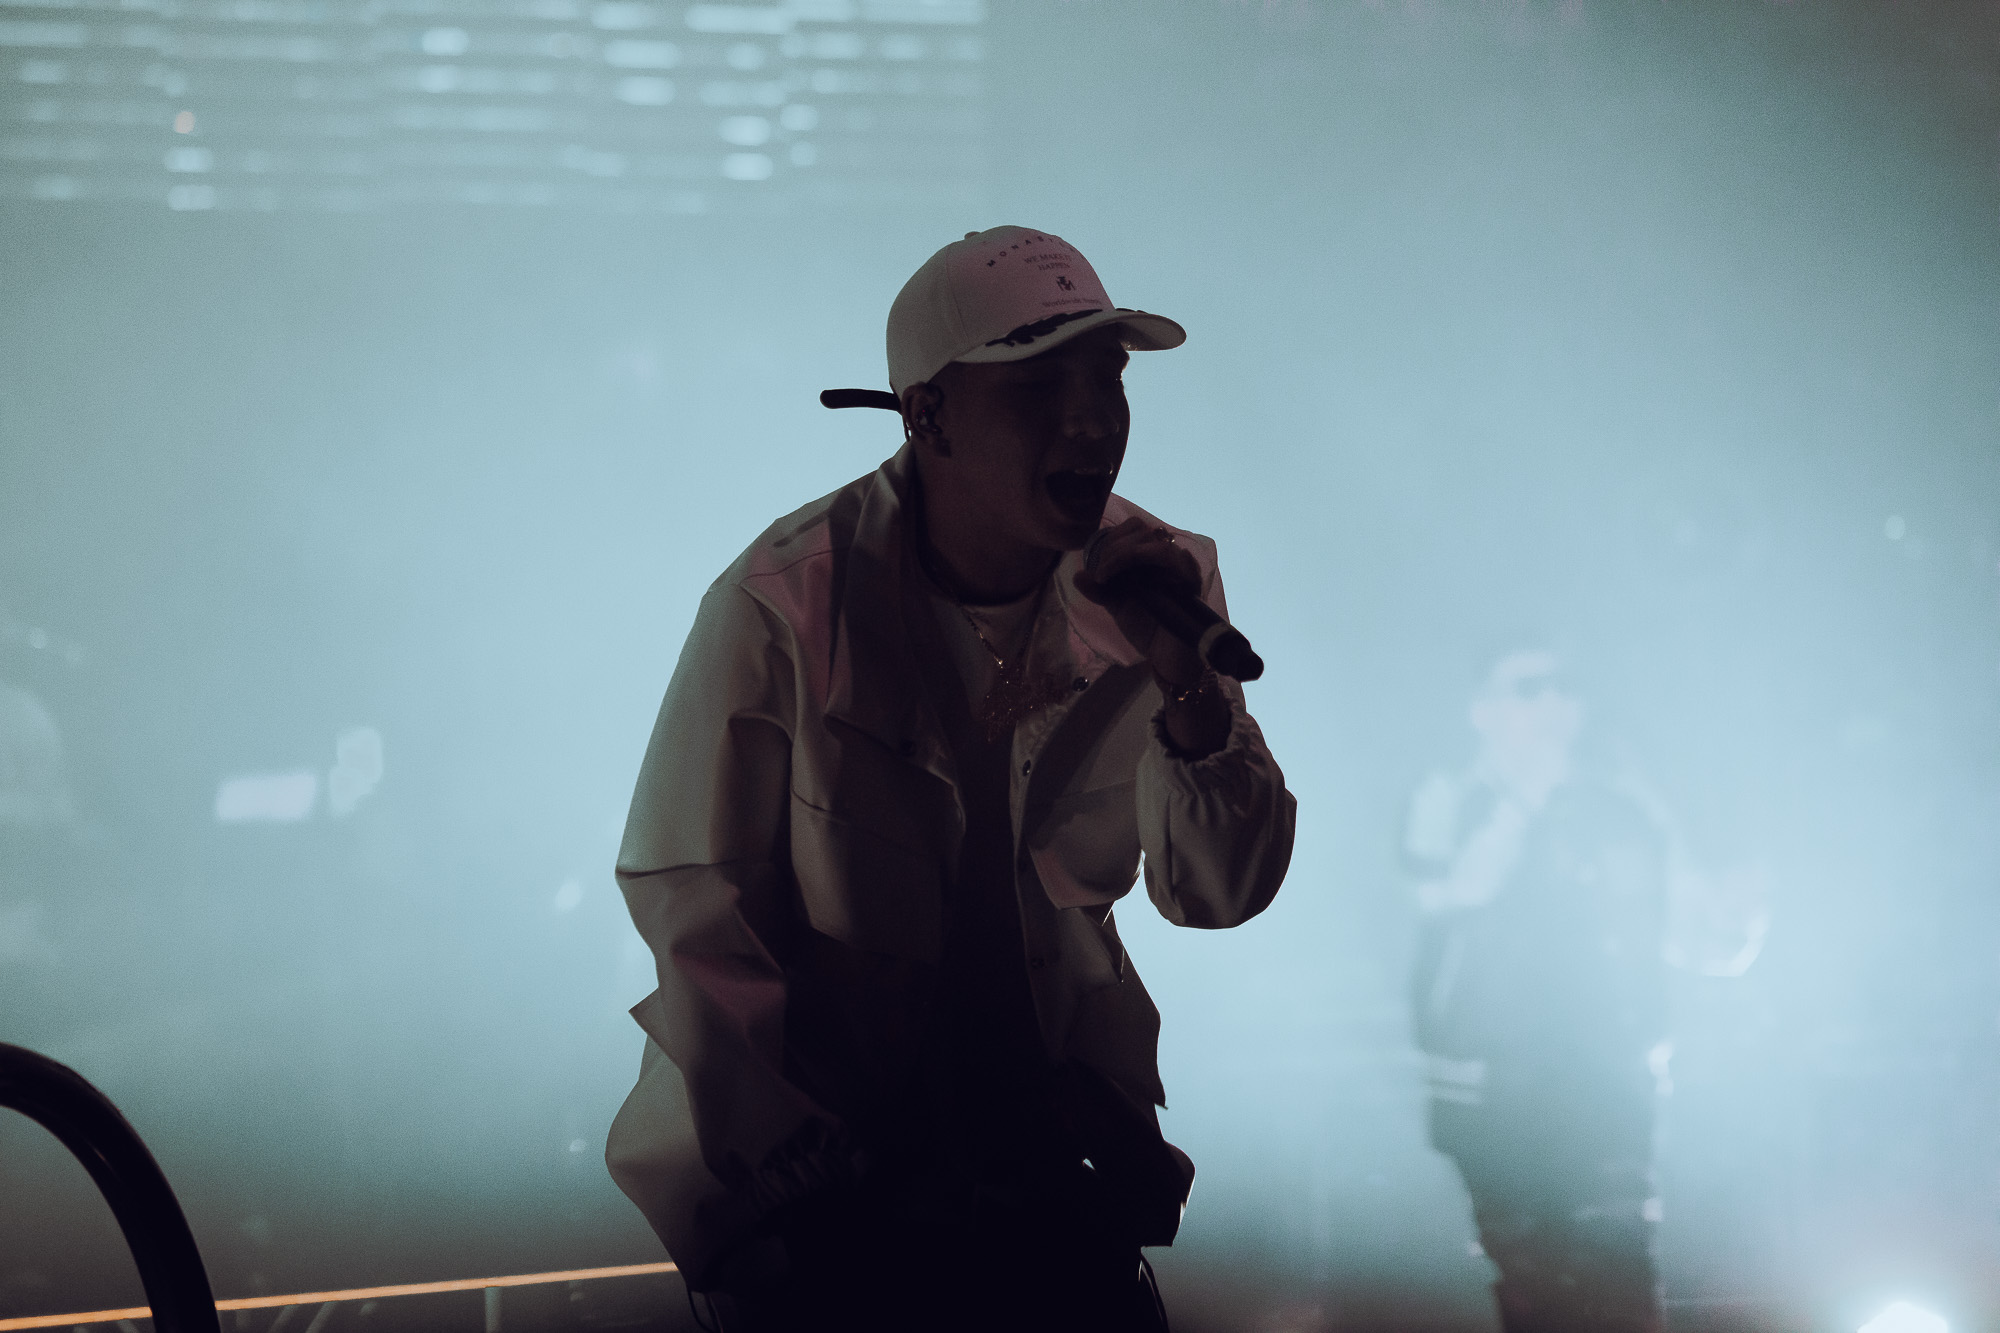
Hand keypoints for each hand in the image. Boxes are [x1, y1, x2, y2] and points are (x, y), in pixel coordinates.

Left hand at [1071, 516, 1206, 687]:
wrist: (1167, 657)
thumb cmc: (1147, 629)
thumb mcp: (1118, 607)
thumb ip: (1100, 591)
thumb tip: (1078, 576)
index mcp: (1147, 559)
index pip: (1134, 529)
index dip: (1113, 538)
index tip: (1098, 566)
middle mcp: (1164, 559)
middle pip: (1145, 531)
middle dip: (1116, 548)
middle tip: (1101, 573)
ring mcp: (1181, 570)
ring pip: (1161, 545)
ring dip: (1129, 555)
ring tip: (1109, 574)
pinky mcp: (1192, 585)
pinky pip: (1184, 564)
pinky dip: (1157, 569)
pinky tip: (1138, 584)